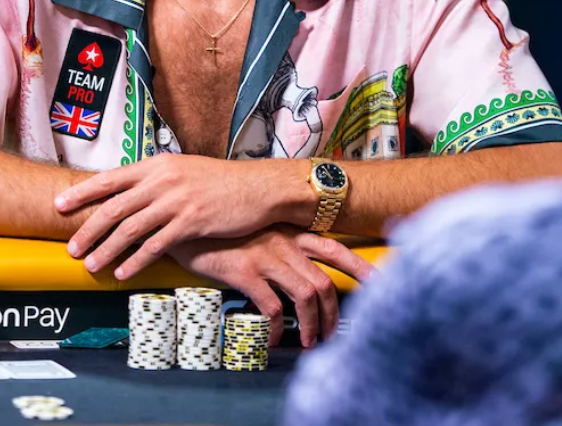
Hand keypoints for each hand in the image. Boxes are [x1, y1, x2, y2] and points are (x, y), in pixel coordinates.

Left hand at [54, 154, 305, 279]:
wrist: (257, 187)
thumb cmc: (220, 182)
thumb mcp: (183, 171)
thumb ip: (155, 180)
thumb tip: (129, 194)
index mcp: (156, 165)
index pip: (109, 178)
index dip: (81, 192)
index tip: (59, 204)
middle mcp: (162, 180)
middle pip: (114, 207)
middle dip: (88, 229)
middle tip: (71, 248)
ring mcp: (176, 201)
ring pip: (130, 228)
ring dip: (107, 250)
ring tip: (91, 265)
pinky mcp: (191, 221)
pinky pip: (155, 245)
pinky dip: (136, 261)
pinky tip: (123, 272)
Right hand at [168, 225, 374, 348]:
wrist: (182, 220)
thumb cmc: (220, 228)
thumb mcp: (255, 228)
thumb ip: (278, 244)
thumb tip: (296, 270)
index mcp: (289, 231)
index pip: (335, 248)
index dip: (360, 268)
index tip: (379, 283)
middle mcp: (283, 242)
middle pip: (325, 281)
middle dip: (335, 314)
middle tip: (334, 334)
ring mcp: (265, 257)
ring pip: (306, 295)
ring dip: (312, 325)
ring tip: (310, 342)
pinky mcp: (244, 272)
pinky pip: (270, 307)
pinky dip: (276, 328)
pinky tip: (272, 338)